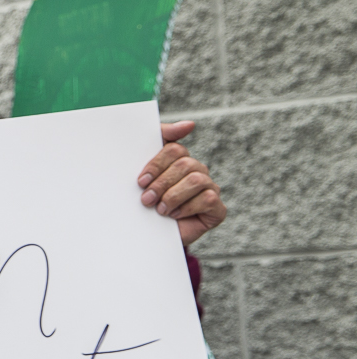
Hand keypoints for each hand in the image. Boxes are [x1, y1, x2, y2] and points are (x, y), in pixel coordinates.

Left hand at [141, 121, 226, 247]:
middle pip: (185, 164)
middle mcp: (198, 171)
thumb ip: (163, 138)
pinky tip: (174, 215)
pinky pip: (207, 199)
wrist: (149, 234)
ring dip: (172, 196)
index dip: (156, 164)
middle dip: (162, 183)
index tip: (140, 181)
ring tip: (159, 208)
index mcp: (181, 160)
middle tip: (146, 199)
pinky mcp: (217, 209)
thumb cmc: (146, 200)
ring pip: (196, 180)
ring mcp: (210, 189)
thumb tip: (190, 124)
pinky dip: (186, 208)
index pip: (174, 149)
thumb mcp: (145, 169)